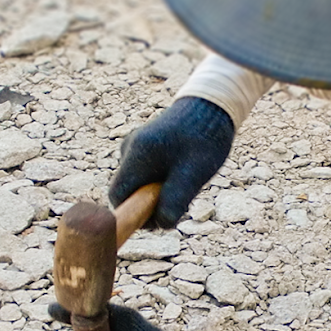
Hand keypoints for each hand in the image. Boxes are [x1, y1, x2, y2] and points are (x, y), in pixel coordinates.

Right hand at [109, 96, 233, 228]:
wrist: (212, 107)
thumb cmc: (205, 140)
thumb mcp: (194, 174)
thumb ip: (175, 200)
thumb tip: (161, 224)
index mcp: (135, 155)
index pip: (117, 197)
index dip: (132, 215)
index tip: (156, 221)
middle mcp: (128, 149)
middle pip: (129, 192)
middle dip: (151, 205)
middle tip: (181, 201)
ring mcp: (135, 146)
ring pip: (140, 183)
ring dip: (159, 193)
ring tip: (186, 182)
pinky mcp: (145, 146)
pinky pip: (146, 173)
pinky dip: (162, 180)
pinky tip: (182, 172)